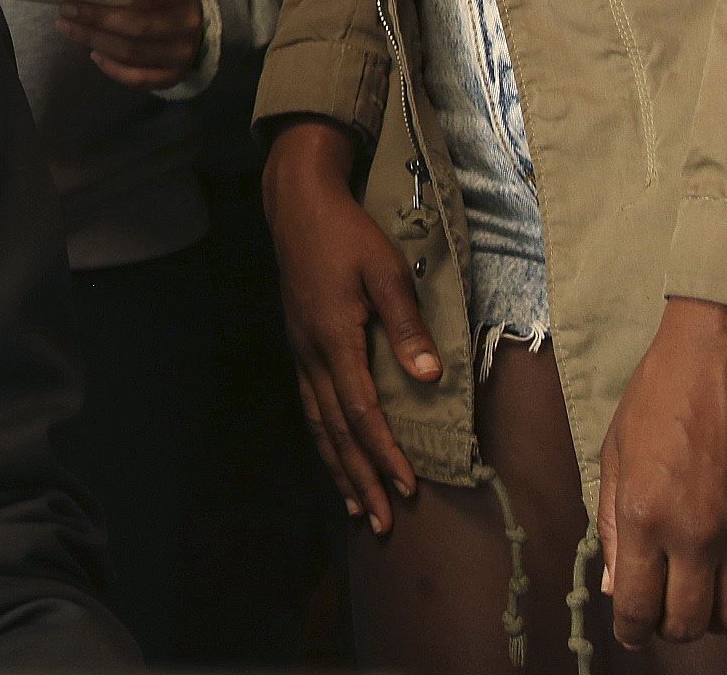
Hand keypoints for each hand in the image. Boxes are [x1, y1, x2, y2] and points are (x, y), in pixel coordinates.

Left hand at [58, 0, 204, 90]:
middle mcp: (186, 24)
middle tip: (67, 7)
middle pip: (140, 26)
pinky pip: (139, 78)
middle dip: (99, 17)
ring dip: (95, 40)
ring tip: (67, 26)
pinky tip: (93, 54)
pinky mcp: (171, 75)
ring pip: (133, 52)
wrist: (194, 20)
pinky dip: (113, 69)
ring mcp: (179, 53)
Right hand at [263, 118, 442, 535]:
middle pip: (334, 430)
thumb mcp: (386, 270)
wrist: (297, 205)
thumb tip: (429, 377)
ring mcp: (300, 351)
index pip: (361, 410)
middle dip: (359, 478)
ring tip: (355, 506)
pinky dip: (324, 440)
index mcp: (335, 338)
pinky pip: (310, 406)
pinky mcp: (299, 345)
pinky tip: (334, 455)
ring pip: (317, 423)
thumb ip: (406, 323)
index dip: (384, 452)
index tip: (406, 486)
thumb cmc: (348, 234)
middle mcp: (311, 354)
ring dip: (338, 467)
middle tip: (379, 521)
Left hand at [597, 297, 726, 647]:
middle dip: (670, 628)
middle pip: (688, 621)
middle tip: (663, 614)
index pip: (638, 604)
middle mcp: (696, 533)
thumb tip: (616, 585)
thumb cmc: (659, 397)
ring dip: (714, 618)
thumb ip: (613, 527)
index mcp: (644, 515)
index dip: (631, 628)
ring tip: (701, 600)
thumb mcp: (614, 456)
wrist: (724, 358)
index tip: (631, 629)